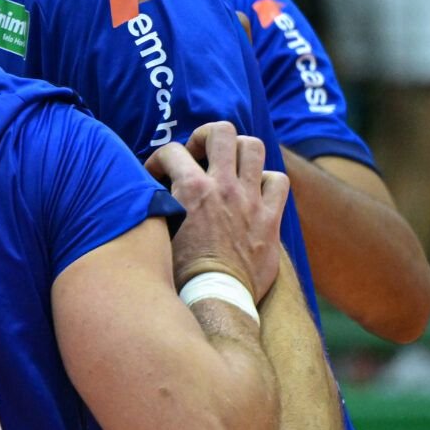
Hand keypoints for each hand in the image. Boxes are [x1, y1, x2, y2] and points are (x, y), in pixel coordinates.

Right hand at [145, 121, 288, 299]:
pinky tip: (255, 192)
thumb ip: (158, 206)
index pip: (170, 150)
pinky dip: (267, 180)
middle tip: (198, 156)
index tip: (156, 176)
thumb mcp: (159, 233)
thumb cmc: (182, 272)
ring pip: (253, 147)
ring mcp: (250, 199)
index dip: (158, 160)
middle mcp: (222, 186)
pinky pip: (278, 180)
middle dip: (206, 137)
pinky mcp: (270, 217)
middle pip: (221, 131)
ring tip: (228, 165)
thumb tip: (152, 195)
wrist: (216, 298)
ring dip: (239, 151)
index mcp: (191, 189)